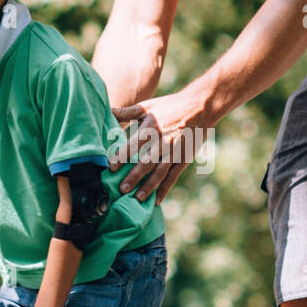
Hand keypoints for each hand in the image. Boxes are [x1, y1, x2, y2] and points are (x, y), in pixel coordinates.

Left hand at [110, 87, 211, 203]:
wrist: (200, 108)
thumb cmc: (170, 107)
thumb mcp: (148, 106)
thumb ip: (126, 112)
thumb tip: (105, 111)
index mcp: (152, 127)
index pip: (135, 144)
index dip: (123, 156)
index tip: (111, 167)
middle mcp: (164, 141)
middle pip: (147, 161)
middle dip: (135, 176)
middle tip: (122, 189)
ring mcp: (175, 152)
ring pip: (160, 172)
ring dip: (149, 186)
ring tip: (137, 198)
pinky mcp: (183, 159)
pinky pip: (173, 177)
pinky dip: (165, 189)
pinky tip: (156, 201)